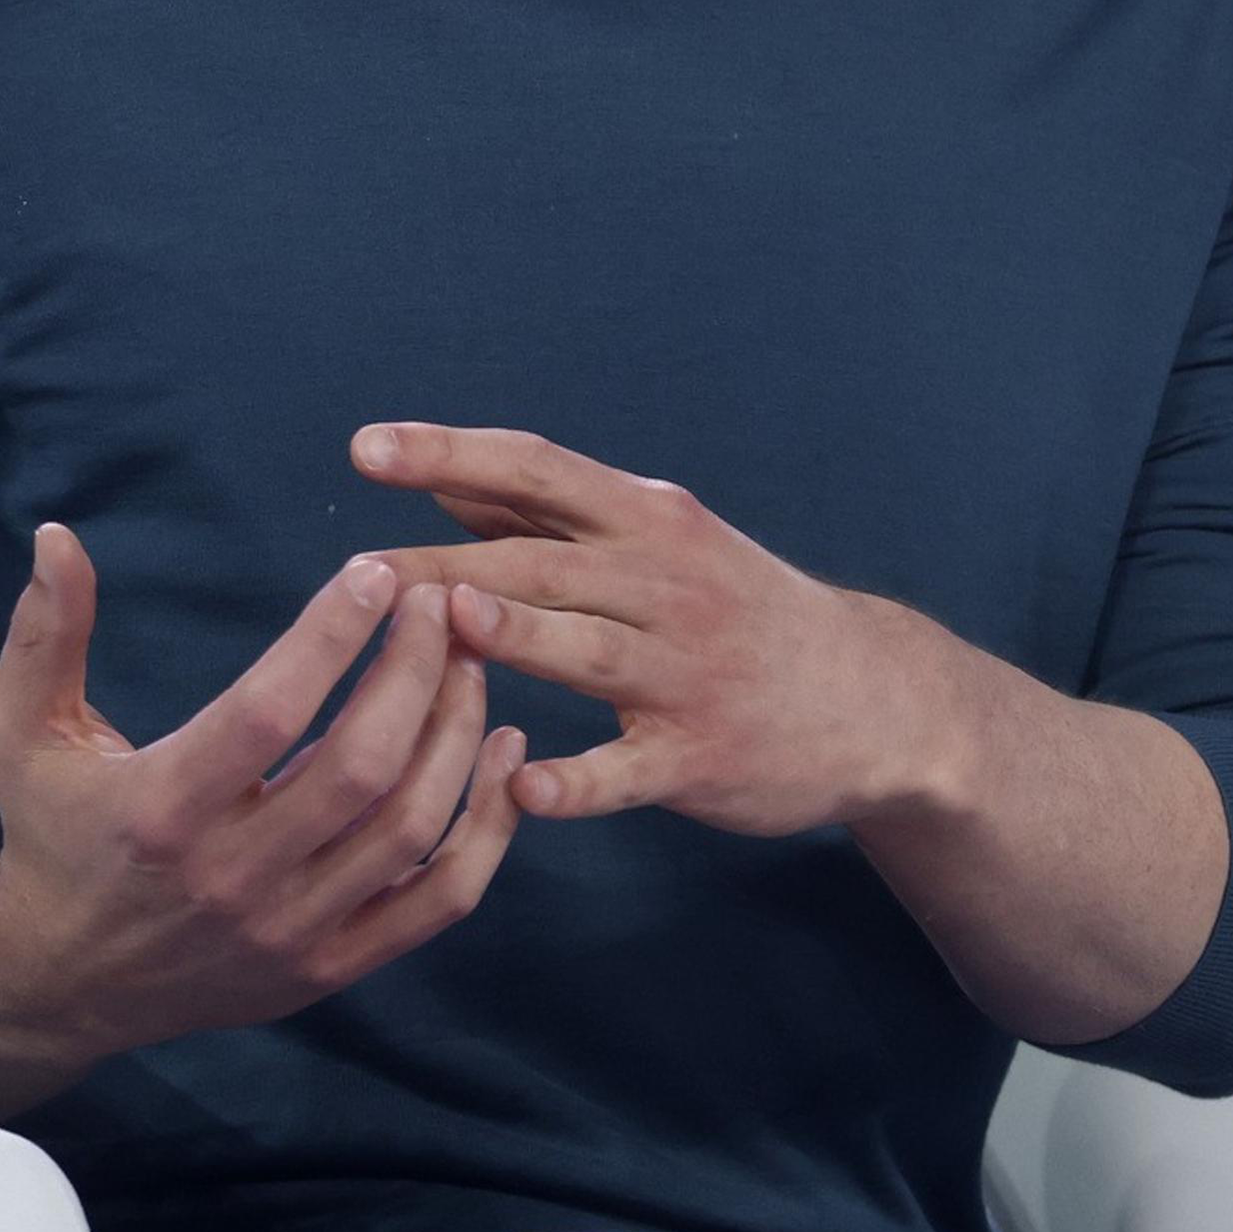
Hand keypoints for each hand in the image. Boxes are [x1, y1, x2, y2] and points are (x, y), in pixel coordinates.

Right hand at [0, 522, 535, 1061]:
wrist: (58, 982)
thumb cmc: (52, 832)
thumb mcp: (23, 730)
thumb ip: (45, 634)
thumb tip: (57, 535)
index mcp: (161, 809)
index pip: (269, 713)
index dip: (331, 637)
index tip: (374, 572)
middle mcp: (231, 877)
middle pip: (361, 766)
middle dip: (416, 671)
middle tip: (441, 602)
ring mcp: (289, 931)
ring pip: (410, 827)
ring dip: (456, 732)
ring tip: (471, 658)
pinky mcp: (330, 967)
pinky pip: (439, 900)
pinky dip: (488, 828)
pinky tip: (505, 753)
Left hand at [347, 422, 931, 836]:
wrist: (874, 699)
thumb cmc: (737, 609)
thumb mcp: (662, 541)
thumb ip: (552, 515)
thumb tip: (444, 476)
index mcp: (649, 520)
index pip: (539, 467)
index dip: (450, 453)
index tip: (368, 447)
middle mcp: (666, 584)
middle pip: (543, 562)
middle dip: (446, 564)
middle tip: (358, 571)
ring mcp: (687, 672)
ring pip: (588, 650)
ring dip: (520, 635)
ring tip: (452, 626)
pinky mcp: (701, 755)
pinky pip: (630, 770)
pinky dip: (577, 780)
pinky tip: (521, 784)